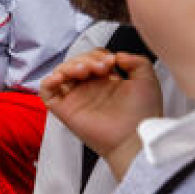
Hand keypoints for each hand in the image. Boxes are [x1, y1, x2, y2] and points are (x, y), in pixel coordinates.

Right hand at [39, 49, 161, 178]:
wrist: (134, 138)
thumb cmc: (142, 115)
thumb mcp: (148, 81)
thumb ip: (138, 61)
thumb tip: (118, 55)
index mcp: (107, 82)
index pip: (93, 58)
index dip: (99, 55)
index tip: (111, 62)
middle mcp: (90, 89)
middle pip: (76, 62)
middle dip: (86, 58)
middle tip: (100, 68)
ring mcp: (76, 99)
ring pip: (61, 72)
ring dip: (70, 65)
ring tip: (84, 71)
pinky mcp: (64, 110)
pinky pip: (46, 91)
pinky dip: (48, 81)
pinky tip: (61, 78)